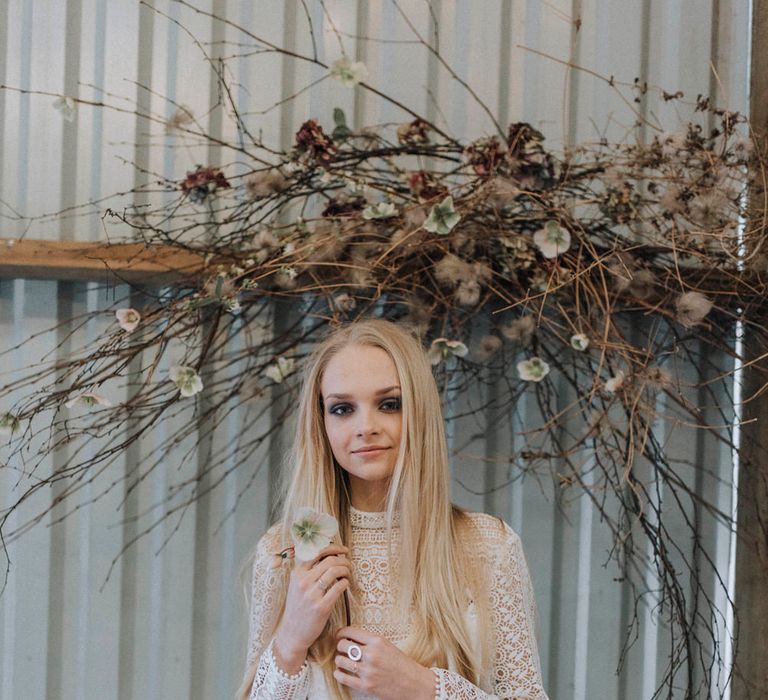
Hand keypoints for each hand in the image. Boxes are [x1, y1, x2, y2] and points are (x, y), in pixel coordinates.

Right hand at [273, 544, 350, 672]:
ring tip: (348, 574)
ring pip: (335, 571)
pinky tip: (345, 584)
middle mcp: (303, 581)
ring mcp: (312, 594)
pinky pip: (339, 588)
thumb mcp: (296, 585)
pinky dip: (345, 583)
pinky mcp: (321, 607)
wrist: (292, 633)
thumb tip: (330, 556)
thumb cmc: (298, 607)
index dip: (334, 548)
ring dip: (346, 570)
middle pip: (329, 561)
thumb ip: (309, 571)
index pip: (318, 552)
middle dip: (344, 560)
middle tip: (349, 565)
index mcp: (297, 573)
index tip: (344, 550)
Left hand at [334, 626, 435, 699]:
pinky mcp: (366, 686)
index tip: (339, 635)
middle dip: (340, 646)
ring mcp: (368, 671)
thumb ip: (370, 642)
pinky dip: (338, 674)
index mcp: (377, 641)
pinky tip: (340, 673)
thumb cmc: (403, 664)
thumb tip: (351, 639)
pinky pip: (343, 678)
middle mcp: (371, 654)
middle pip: (343, 645)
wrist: (415, 684)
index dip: (341, 632)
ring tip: (342, 661)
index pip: (351, 631)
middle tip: (341, 649)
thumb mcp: (388, 646)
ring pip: (341, 660)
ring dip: (339, 660)